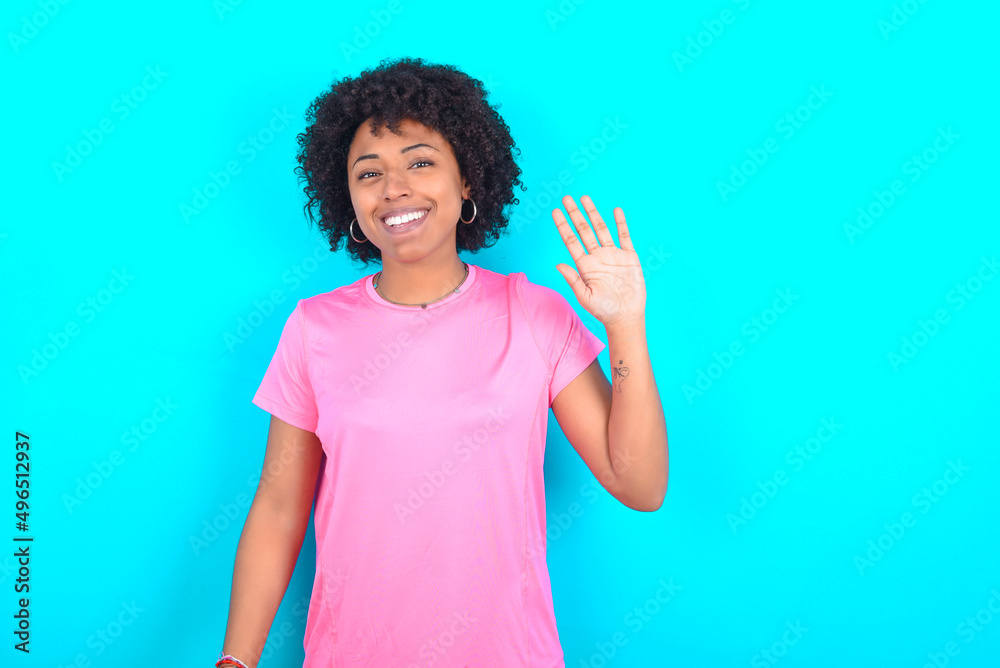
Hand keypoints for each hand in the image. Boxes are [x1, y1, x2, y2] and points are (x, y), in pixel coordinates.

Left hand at [551, 195, 645, 327]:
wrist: (626, 316)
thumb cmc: (603, 310)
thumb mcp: (585, 297)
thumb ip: (573, 280)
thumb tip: (558, 265)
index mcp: (584, 265)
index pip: (571, 241)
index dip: (563, 226)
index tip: (555, 212)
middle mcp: (597, 257)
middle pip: (584, 230)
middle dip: (575, 214)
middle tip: (566, 198)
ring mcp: (613, 255)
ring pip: (601, 229)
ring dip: (593, 214)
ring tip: (585, 198)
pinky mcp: (628, 257)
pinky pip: (624, 236)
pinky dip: (620, 223)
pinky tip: (615, 210)